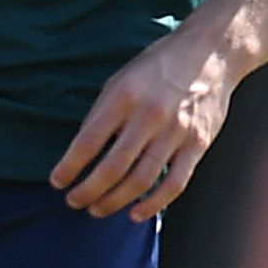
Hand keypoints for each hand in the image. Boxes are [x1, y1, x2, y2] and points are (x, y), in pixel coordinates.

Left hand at [52, 28, 234, 217]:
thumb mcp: (121, 79)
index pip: (88, 141)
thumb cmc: (158, 67)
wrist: (210, 53)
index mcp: (124, 96)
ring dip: (115, 202)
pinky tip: (136, 214)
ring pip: (141, 181)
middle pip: (112, 168)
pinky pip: (175, 184)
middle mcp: (150, 115)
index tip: (57, 182)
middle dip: (88, 191)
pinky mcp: (198, 144)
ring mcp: (176, 132)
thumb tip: (79, 153)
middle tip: (74, 202)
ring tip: (98, 210)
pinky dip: (153, 204)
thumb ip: (102, 114)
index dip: (68, 167)